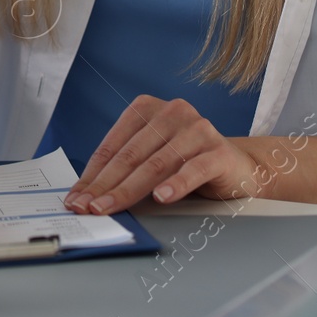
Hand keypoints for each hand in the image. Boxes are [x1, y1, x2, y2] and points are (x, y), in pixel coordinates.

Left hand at [64, 95, 258, 214]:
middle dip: (104, 185)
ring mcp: (197, 129)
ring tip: (110, 207)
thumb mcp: (153, 157)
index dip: (92, 174)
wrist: (240, 168)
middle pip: (130, 155)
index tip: (76, 198)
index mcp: (148, 109)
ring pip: (155, 163)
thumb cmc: (187, 163)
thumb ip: (127, 166)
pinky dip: (175, 184)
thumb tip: (88, 192)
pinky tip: (161, 198)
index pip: (113, 145)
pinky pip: (193, 169)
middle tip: (87, 207)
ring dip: (128, 189)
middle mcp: (172, 112)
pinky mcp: (219, 151)